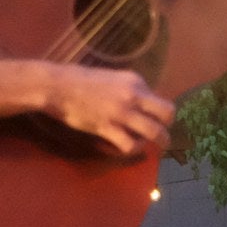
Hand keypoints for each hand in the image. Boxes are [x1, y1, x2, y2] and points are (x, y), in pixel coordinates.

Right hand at [44, 64, 172, 156]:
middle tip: (163, 135)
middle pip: (167, 113)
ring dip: (160, 141)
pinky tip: (128, 147)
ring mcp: (121, 112)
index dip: (156, 111)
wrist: (58, 86)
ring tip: (157, 147)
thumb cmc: (80, 79)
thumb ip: (127, 89)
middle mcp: (133, 95)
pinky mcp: (108, 127)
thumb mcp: (111, 77)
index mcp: (135, 80)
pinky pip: (130, 144)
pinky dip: (133, 149)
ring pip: (154, 131)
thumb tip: (137, 103)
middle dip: (168, 126)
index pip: (158, 98)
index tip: (149, 118)